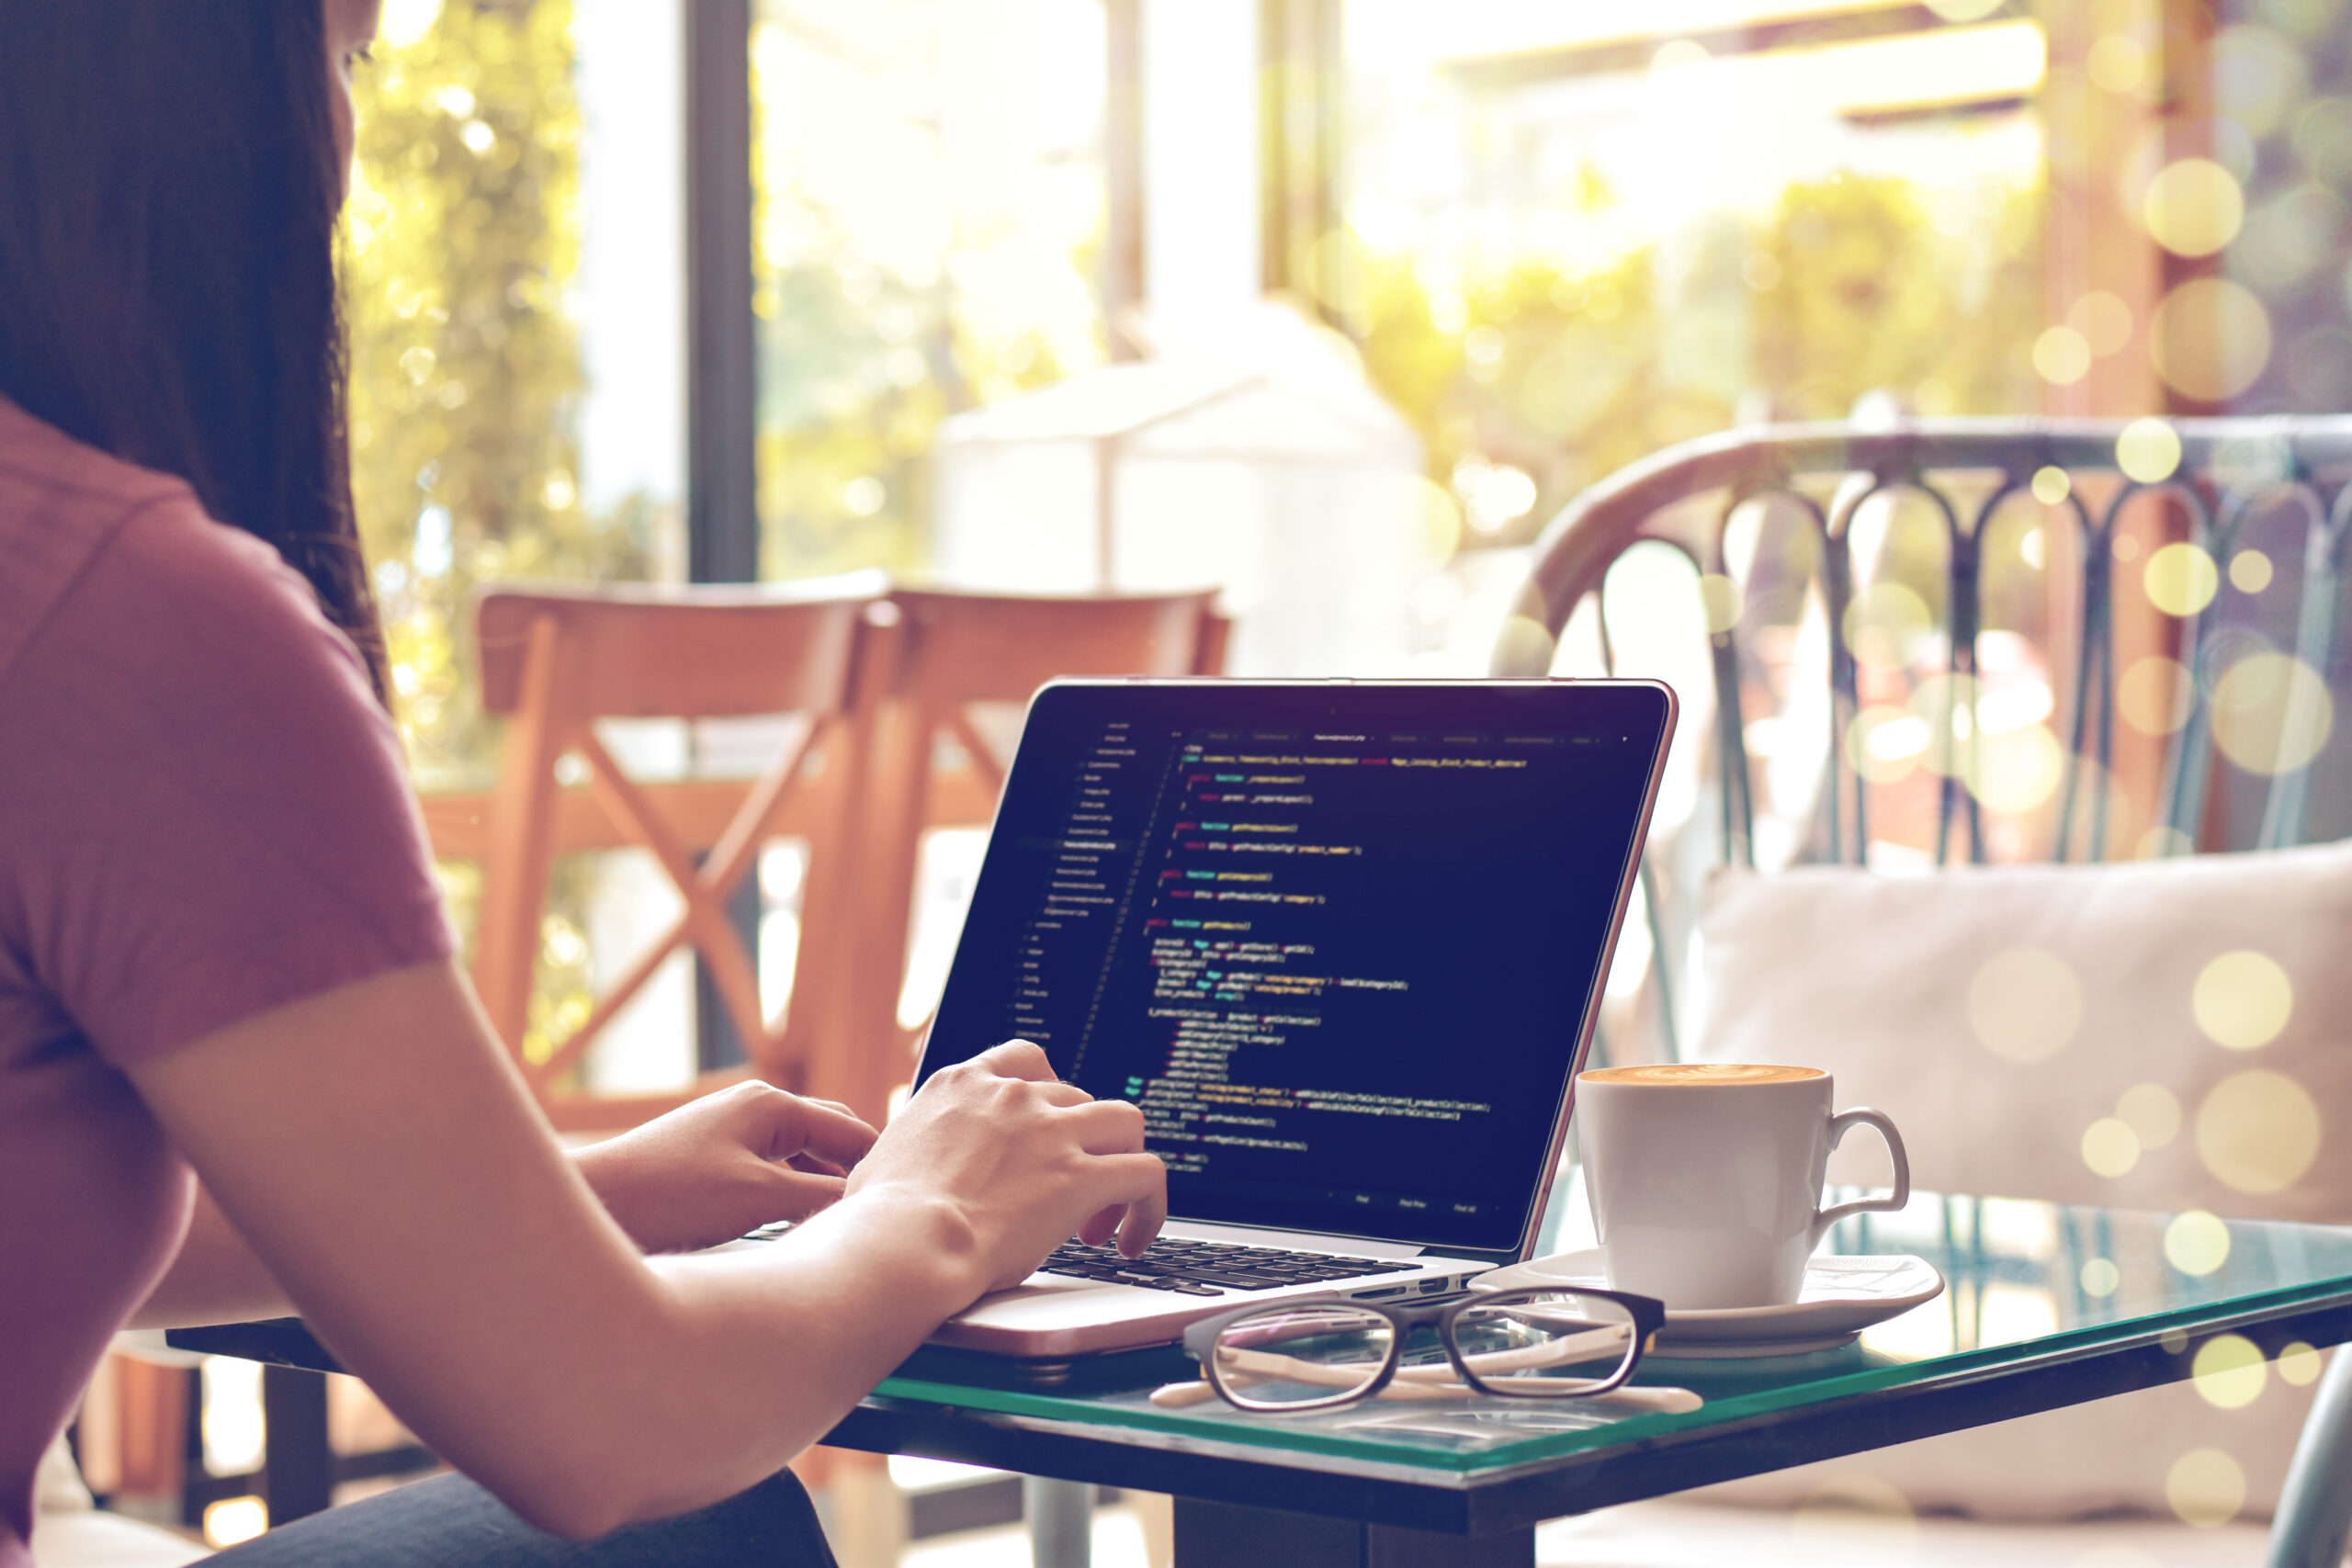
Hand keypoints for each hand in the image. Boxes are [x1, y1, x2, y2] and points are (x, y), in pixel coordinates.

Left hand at [571, 1081, 876, 1252]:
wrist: (592, 1204)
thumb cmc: (670, 1195)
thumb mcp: (759, 1197)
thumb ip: (820, 1195)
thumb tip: (868, 1202)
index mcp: (772, 1105)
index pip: (851, 1128)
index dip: (883, 1164)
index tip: (912, 1197)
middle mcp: (753, 1109)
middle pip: (828, 1137)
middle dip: (857, 1171)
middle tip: (888, 1211)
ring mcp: (730, 1133)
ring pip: (799, 1158)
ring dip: (824, 1186)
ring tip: (850, 1222)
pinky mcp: (711, 1161)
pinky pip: (771, 1173)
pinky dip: (794, 1194)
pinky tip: (800, 1225)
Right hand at [845, 1041, 1166, 1293]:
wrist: (903, 1241)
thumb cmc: (881, 1221)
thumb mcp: (885, 1158)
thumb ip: (914, 1149)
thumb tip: (901, 1170)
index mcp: (962, 1085)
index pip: (1025, 1062)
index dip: (1046, 1097)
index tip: (1046, 1133)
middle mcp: (1012, 1096)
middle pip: (1078, 1098)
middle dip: (1078, 1145)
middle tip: (1063, 1197)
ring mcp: (1051, 1131)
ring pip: (1125, 1122)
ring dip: (1121, 1161)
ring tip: (1106, 1212)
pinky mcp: (1081, 1175)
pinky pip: (1147, 1174)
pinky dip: (1149, 1206)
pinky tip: (1132, 1239)